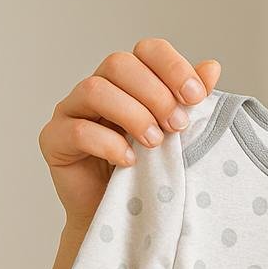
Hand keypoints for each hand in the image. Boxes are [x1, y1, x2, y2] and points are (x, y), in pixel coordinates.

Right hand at [40, 37, 220, 226]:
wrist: (124, 218)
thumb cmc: (151, 173)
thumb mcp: (178, 136)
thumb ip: (191, 102)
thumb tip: (212, 68)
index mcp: (129, 81)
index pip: (147, 50)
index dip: (172, 66)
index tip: (196, 96)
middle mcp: (98, 88)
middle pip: (119, 64)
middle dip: (155, 94)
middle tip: (177, 126)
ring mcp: (72, 111)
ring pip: (95, 90)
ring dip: (133, 115)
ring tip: (155, 144)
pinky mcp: (54, 140)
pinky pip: (78, 130)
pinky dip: (109, 144)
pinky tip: (130, 162)